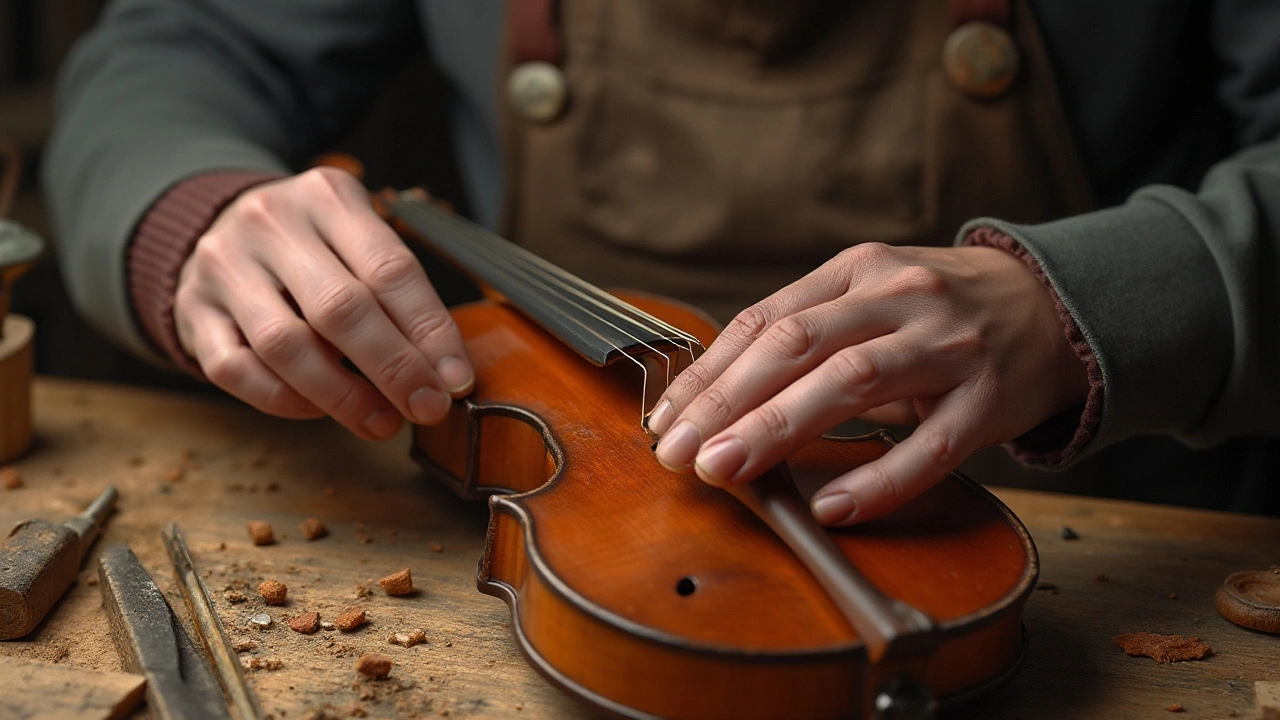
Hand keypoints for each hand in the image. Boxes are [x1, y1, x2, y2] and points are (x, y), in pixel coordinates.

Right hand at [173, 167, 473, 439]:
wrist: (220, 227)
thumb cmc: (313, 247)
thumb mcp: (358, 240)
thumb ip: (399, 296)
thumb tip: (445, 373)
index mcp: (328, 197)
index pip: (390, 269)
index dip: (430, 332)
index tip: (455, 380)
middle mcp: (270, 222)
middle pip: (340, 308)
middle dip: (393, 369)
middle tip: (426, 408)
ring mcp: (224, 266)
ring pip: (286, 344)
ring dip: (342, 395)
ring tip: (381, 422)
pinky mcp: (192, 310)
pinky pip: (236, 370)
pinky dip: (283, 400)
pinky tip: (318, 410)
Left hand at [647, 243, 1088, 524]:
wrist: (1055, 306)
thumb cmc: (938, 312)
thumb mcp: (871, 296)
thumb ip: (806, 333)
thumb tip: (716, 397)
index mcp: (858, 269)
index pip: (766, 320)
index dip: (709, 372)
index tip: (665, 419)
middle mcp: (899, 296)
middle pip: (796, 346)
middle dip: (727, 402)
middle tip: (678, 453)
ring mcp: (948, 345)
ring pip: (851, 382)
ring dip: (778, 427)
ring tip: (726, 471)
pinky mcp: (991, 398)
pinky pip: (930, 446)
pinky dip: (878, 479)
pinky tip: (830, 507)